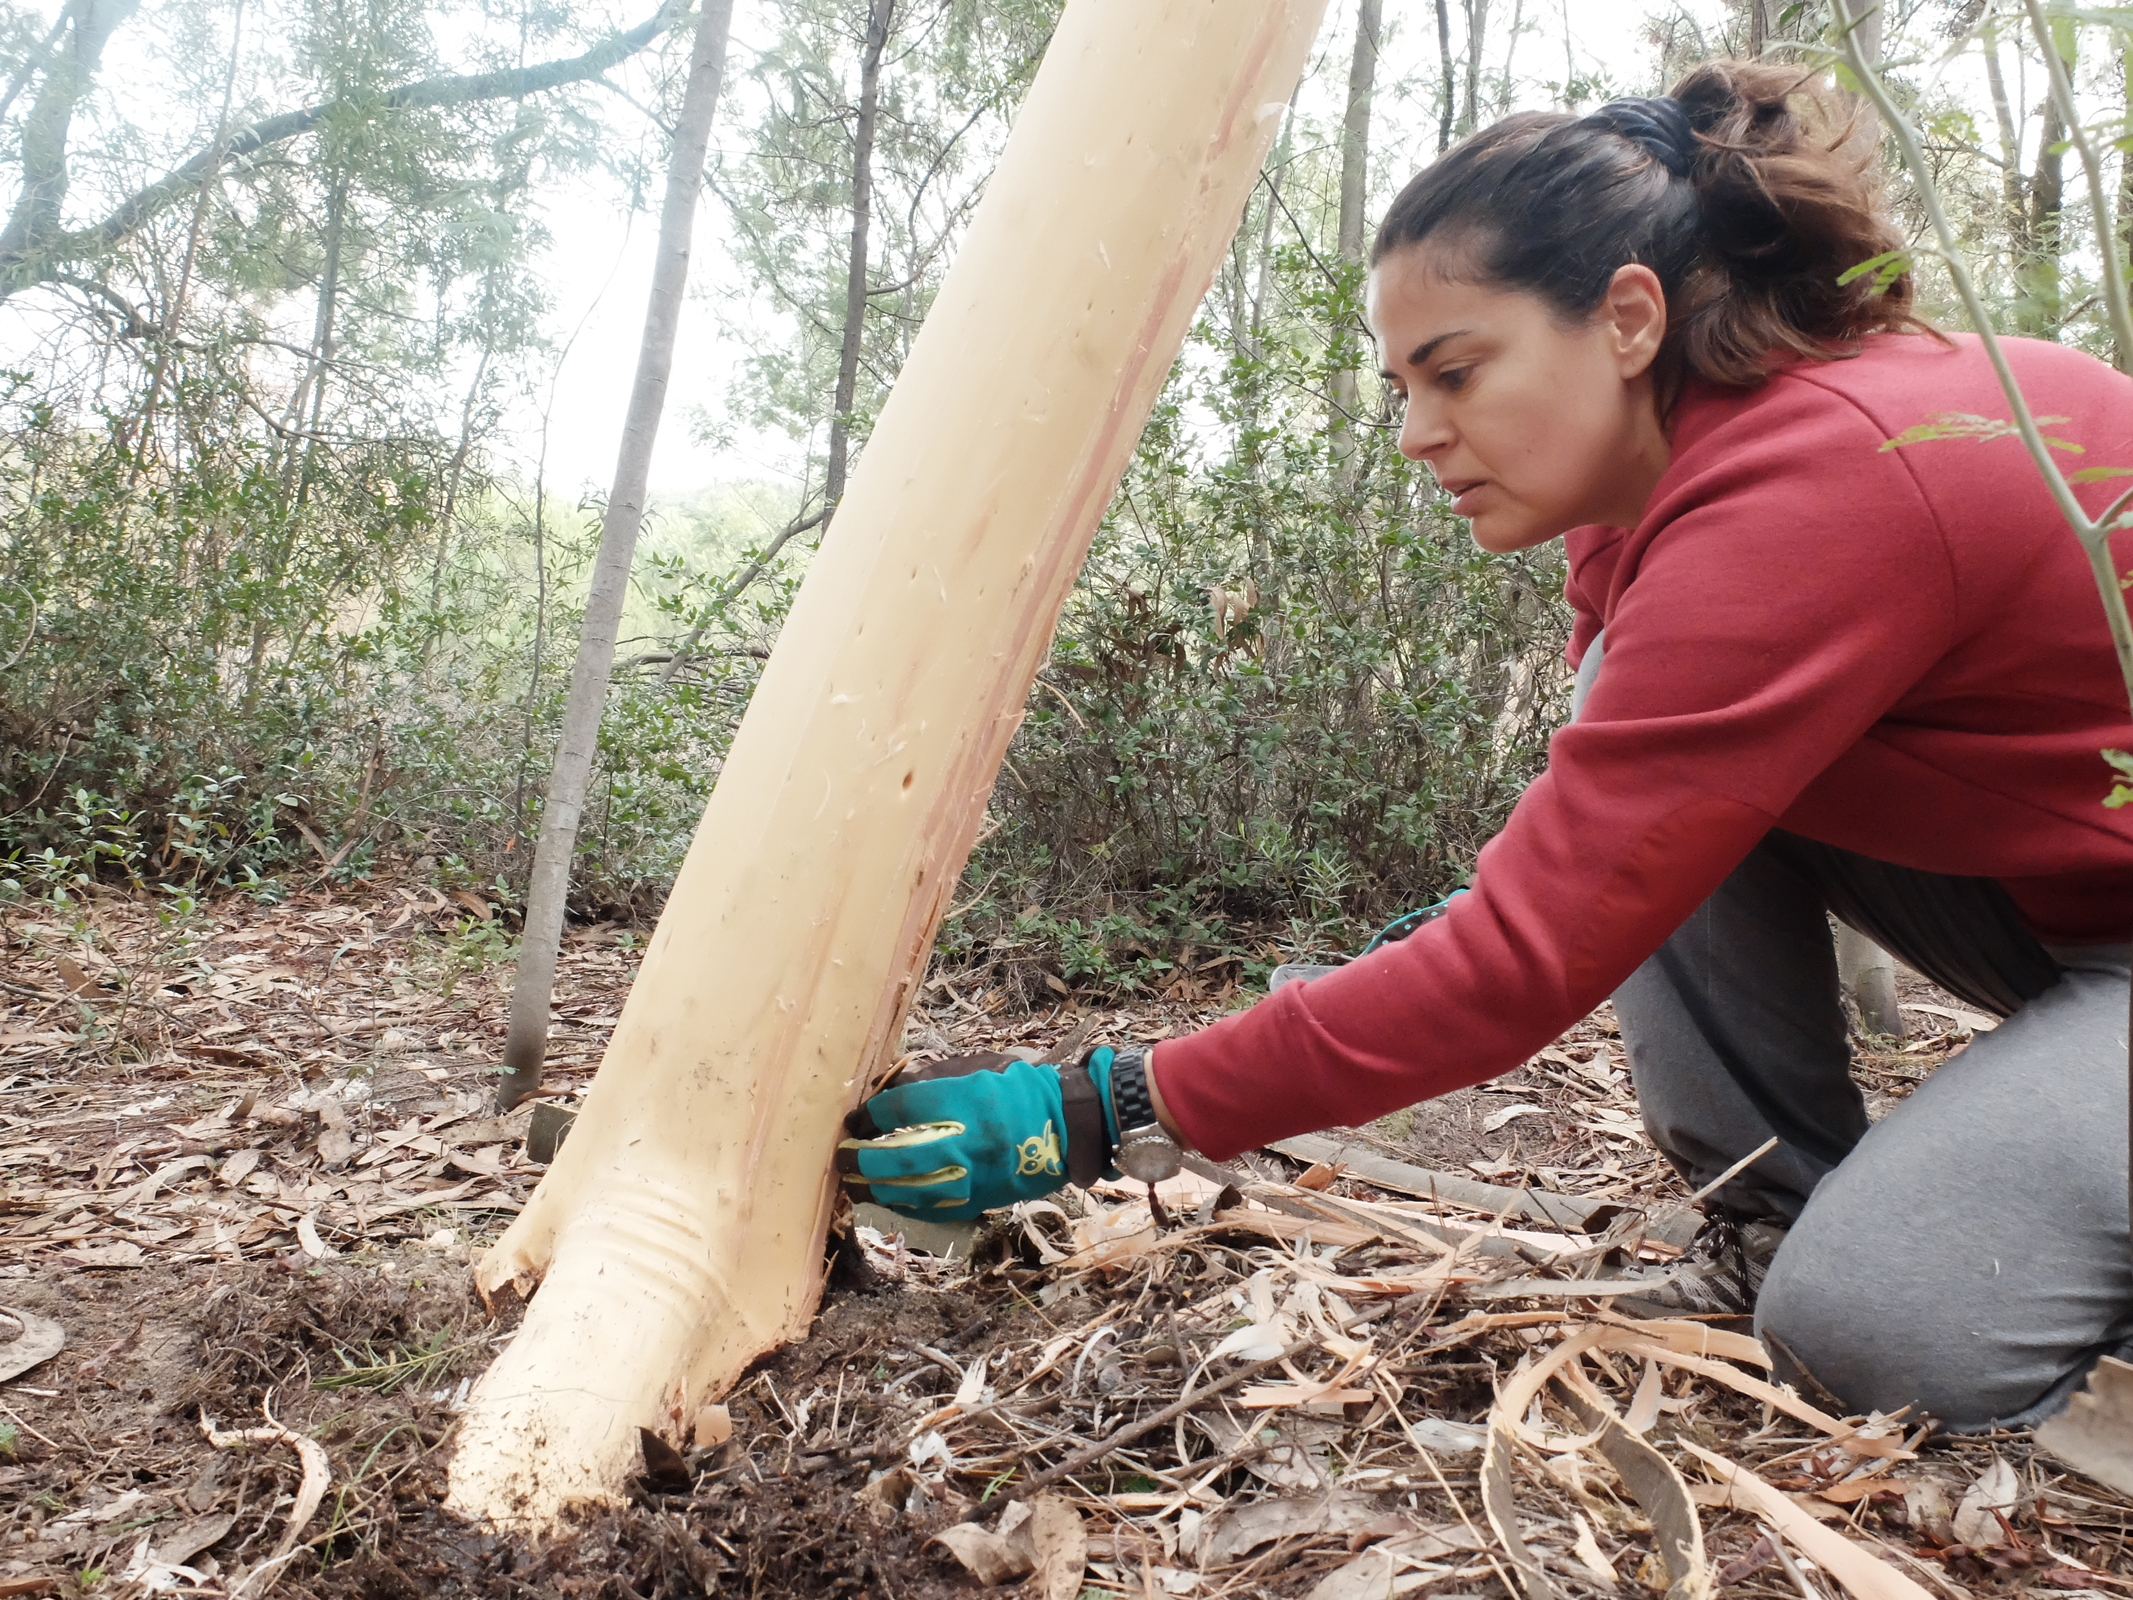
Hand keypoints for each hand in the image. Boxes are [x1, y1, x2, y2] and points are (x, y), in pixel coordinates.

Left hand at [839, 1050, 1117, 1219]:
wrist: (1067, 1125)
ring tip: (854, 1184)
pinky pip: (933, 1210)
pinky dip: (905, 1206)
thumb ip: (934, 1080)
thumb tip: (891, 1093)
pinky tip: (888, 1199)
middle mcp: (967, 1140)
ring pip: (911, 1190)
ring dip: (876, 1189)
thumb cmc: (1018, 1089)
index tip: (855, 1120)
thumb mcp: (977, 1068)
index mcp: (966, 1100)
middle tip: (841, 1158)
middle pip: (899, 1156)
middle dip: (862, 1159)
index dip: (870, 1115)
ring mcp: (974, 1175)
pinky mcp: (981, 1199)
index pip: (902, 1110)